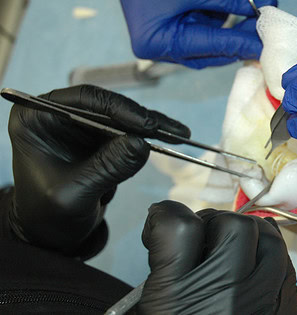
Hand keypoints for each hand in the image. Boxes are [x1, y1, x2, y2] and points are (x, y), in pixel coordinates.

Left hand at [6, 85, 189, 257]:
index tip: (147, 125)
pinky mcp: (99, 138)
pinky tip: (173, 139)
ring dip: (153, 125)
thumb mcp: (76, 194)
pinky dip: (151, 136)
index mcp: (36, 118)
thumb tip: (142, 144)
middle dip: (142, 118)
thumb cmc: (49, 215)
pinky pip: (129, 131)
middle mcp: (58, 114)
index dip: (119, 108)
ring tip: (181, 135)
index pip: (83, 100)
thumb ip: (107, 168)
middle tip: (173, 131)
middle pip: (108, 106)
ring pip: (123, 116)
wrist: (51, 234)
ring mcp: (81, 125)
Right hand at [120, 0, 277, 68]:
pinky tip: (242, 11)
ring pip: (213, 41)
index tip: (266, 41)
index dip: (242, 42)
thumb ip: (224, 0)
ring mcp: (169, 38)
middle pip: (213, 50)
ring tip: (259, 13)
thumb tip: (257, 7)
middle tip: (267, 25)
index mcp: (158, 42)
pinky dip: (223, 19)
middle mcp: (163, 47)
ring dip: (236, 28)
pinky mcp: (176, 28)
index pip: (211, 45)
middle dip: (241, 35)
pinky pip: (206, 29)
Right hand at [139, 201, 296, 313]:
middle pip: (232, 226)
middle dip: (211, 225)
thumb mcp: (154, 310)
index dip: (164, 217)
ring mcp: (267, 303)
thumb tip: (165, 228)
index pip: (179, 228)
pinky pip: (284, 263)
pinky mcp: (290, 311)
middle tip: (198, 242)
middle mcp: (229, 298)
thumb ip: (161, 272)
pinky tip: (250, 270)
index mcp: (180, 302)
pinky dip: (267, 255)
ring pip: (267, 237)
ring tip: (227, 251)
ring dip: (244, 235)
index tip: (159, 223)